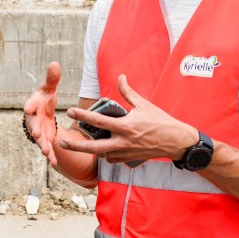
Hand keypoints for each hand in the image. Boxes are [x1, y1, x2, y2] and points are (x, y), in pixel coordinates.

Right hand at [23, 61, 61, 165]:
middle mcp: (33, 119)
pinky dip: (50, 155)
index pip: (30, 104)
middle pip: (33, 124)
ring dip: (42, 145)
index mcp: (33, 104)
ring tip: (46, 152)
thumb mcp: (49, 88)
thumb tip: (55, 63)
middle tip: (37, 133)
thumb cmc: (45, 98)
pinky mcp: (44, 140)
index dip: (29, 106)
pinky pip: (46, 148)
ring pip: (39, 139)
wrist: (43, 112)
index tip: (28, 108)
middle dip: (35, 129)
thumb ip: (52, 79)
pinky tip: (54, 162)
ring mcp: (38, 130)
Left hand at [61, 74, 197, 164]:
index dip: (83, 115)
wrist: (177, 142)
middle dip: (76, 145)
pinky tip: (102, 147)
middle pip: (93, 146)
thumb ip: (128, 92)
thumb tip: (120, 77)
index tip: (70, 110)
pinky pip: (112, 159)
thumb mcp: (144, 104)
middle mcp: (123, 141)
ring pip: (102, 154)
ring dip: (91, 149)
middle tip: (61, 142)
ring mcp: (126, 153)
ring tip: (80, 143)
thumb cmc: (161, 121)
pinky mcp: (130, 159)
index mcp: (126, 126)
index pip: (99, 121)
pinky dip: (106, 154)